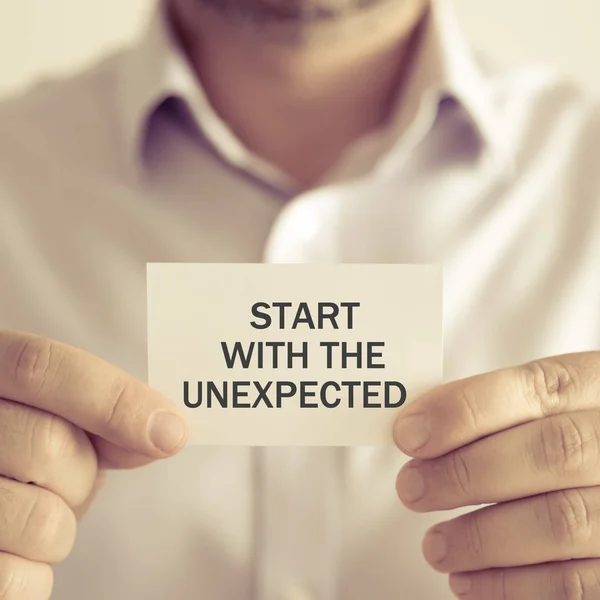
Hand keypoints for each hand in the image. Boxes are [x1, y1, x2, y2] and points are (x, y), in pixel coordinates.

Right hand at [0, 331, 187, 598]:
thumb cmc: (20, 450)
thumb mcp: (55, 417)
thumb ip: (102, 414)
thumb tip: (166, 431)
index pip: (41, 367)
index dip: (113, 398)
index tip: (172, 433)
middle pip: (49, 445)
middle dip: (81, 472)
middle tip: (63, 479)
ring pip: (42, 519)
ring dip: (59, 527)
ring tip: (28, 511)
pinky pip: (16, 578)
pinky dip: (34, 575)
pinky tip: (12, 550)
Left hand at [394, 353, 599, 598]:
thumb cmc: (563, 435)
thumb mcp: (545, 405)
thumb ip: (494, 409)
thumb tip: (419, 428)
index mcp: (596, 388)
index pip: (536, 388)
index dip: (466, 410)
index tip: (409, 433)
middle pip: (552, 451)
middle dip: (467, 473)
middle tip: (412, 488)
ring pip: (562, 521)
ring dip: (482, 538)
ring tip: (436, 546)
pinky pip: (576, 583)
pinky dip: (513, 586)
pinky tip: (469, 581)